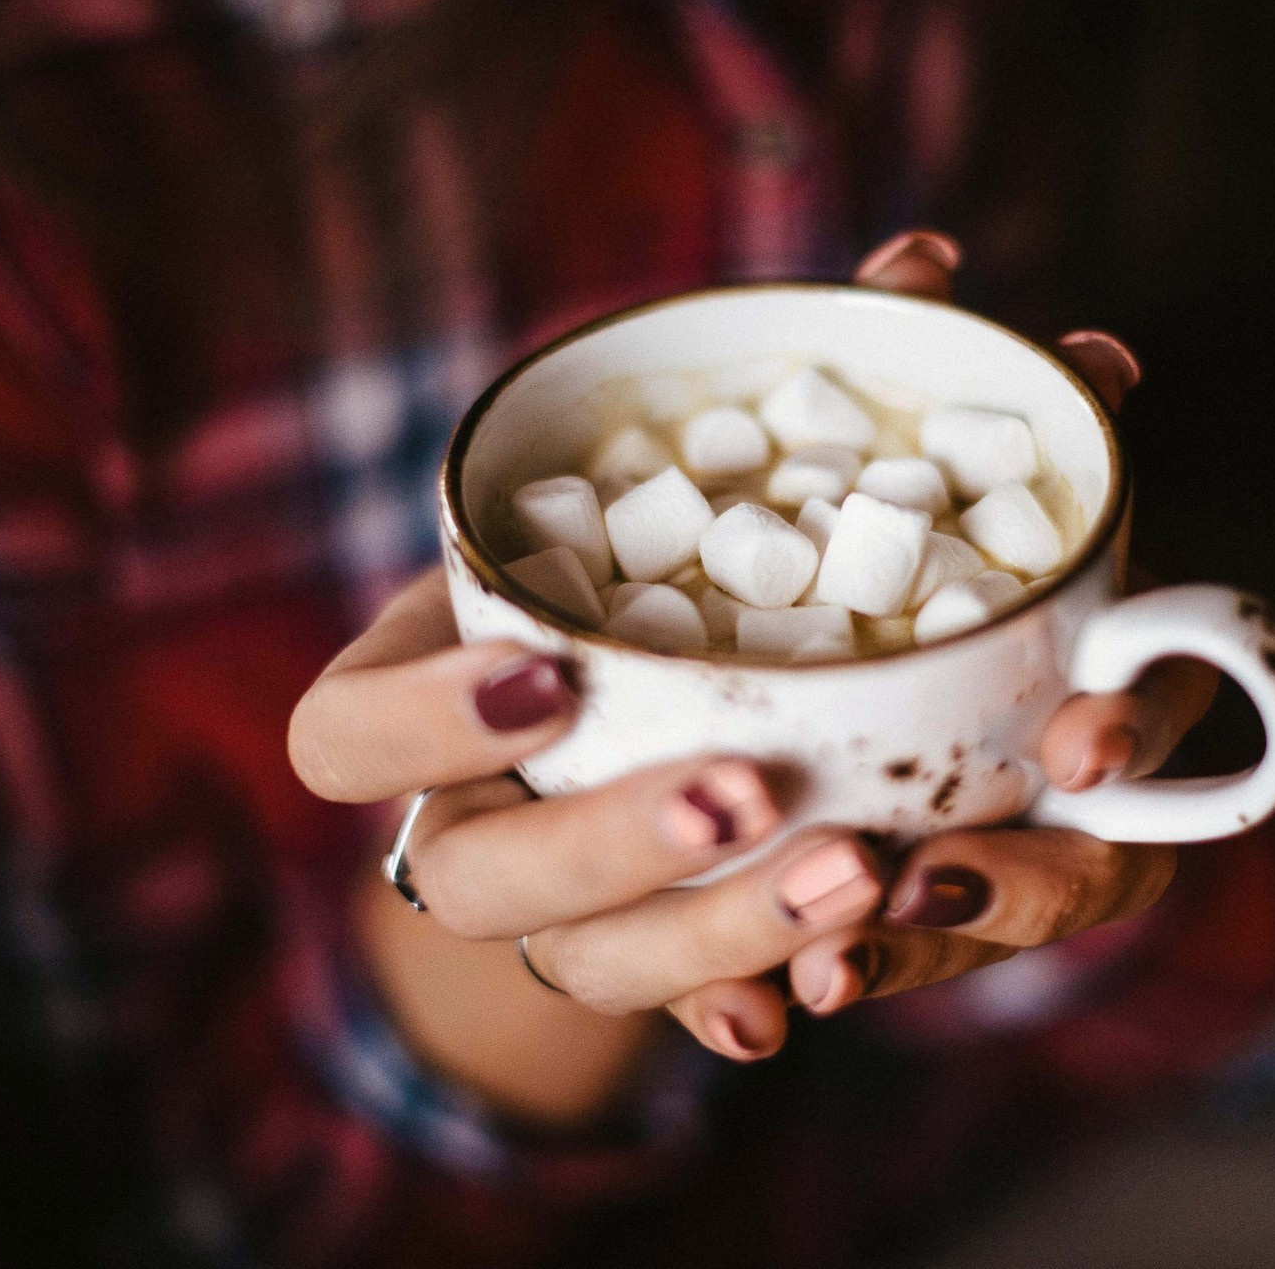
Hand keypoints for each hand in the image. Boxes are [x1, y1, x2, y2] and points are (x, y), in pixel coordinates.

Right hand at [286, 229, 1215, 1104]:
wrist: (639, 712)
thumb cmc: (642, 568)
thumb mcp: (680, 473)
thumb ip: (788, 374)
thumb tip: (930, 262)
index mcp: (430, 690)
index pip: (344, 735)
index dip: (424, 721)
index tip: (554, 667)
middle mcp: (473, 812)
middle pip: (470, 876)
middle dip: (601, 843)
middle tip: (741, 786)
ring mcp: (558, 906)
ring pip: (583, 964)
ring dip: (711, 932)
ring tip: (855, 872)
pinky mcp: (649, 955)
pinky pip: (673, 1013)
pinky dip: (732, 1008)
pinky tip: (796, 1009)